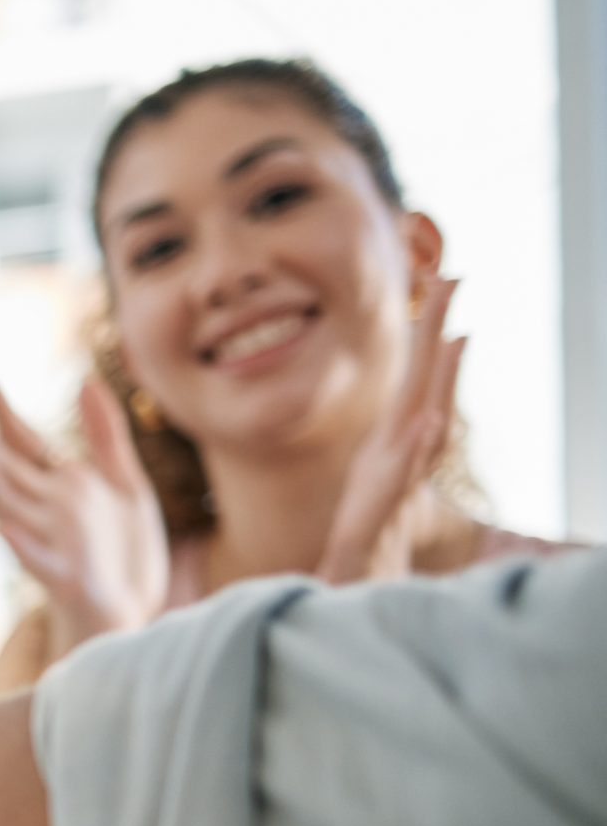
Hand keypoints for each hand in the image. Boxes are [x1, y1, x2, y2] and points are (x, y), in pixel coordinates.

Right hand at [0, 368, 167, 643]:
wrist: (136, 614)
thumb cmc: (126, 555)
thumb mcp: (128, 485)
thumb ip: (105, 435)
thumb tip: (85, 380)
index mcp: (58, 482)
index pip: (19, 434)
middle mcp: (45, 507)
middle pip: (3, 463)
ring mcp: (52, 540)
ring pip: (9, 503)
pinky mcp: (66, 576)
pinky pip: (37, 560)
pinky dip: (20, 545)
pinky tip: (4, 527)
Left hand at [317, 276, 463, 584]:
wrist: (367, 546)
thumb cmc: (375, 495)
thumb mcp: (385, 443)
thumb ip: (406, 410)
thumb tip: (420, 378)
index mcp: (406, 419)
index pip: (424, 364)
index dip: (434, 323)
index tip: (443, 279)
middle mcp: (415, 434)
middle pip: (433, 373)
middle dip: (441, 327)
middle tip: (454, 280)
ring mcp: (407, 460)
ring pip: (433, 410)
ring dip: (446, 375)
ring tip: (458, 337)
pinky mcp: (394, 488)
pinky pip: (410, 462)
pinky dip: (423, 441)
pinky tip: (431, 418)